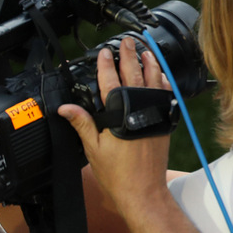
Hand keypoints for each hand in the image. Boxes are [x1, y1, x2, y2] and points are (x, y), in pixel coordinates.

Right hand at [59, 37, 171, 219]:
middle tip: (127, 42)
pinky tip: (160, 74)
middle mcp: (140, 111)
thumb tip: (66, 108)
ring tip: (145, 51)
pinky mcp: (165, 121)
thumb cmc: (118, 174)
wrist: (143, 191)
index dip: (106, 66)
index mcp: (119, 116)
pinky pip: (166, 95)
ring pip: (154, 82)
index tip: (104, 52)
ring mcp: (155, 114)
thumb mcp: (93, 149)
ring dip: (149, 64)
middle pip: (134, 76)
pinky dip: (162, 82)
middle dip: (129, 57)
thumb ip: (82, 124)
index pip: (110, 83)